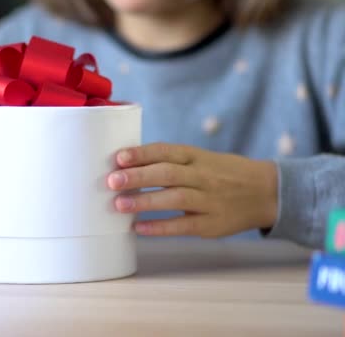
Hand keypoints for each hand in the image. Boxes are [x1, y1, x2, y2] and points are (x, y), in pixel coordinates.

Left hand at [107, 143, 277, 237]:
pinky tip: (139, 227)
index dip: (142, 153)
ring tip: (119, 204)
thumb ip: (172, 162)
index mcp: (197, 156)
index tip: (119, 157)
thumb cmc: (224, 173)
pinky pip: (183, 225)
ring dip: (144, 201)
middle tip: (112, 181)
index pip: (166, 151)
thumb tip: (128, 166)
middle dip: (138, 176)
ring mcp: (209, 200)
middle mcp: (203, 175)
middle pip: (167, 173)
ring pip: (174, 198)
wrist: (267, 192)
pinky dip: (160, 227)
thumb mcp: (202, 159)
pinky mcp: (212, 224)